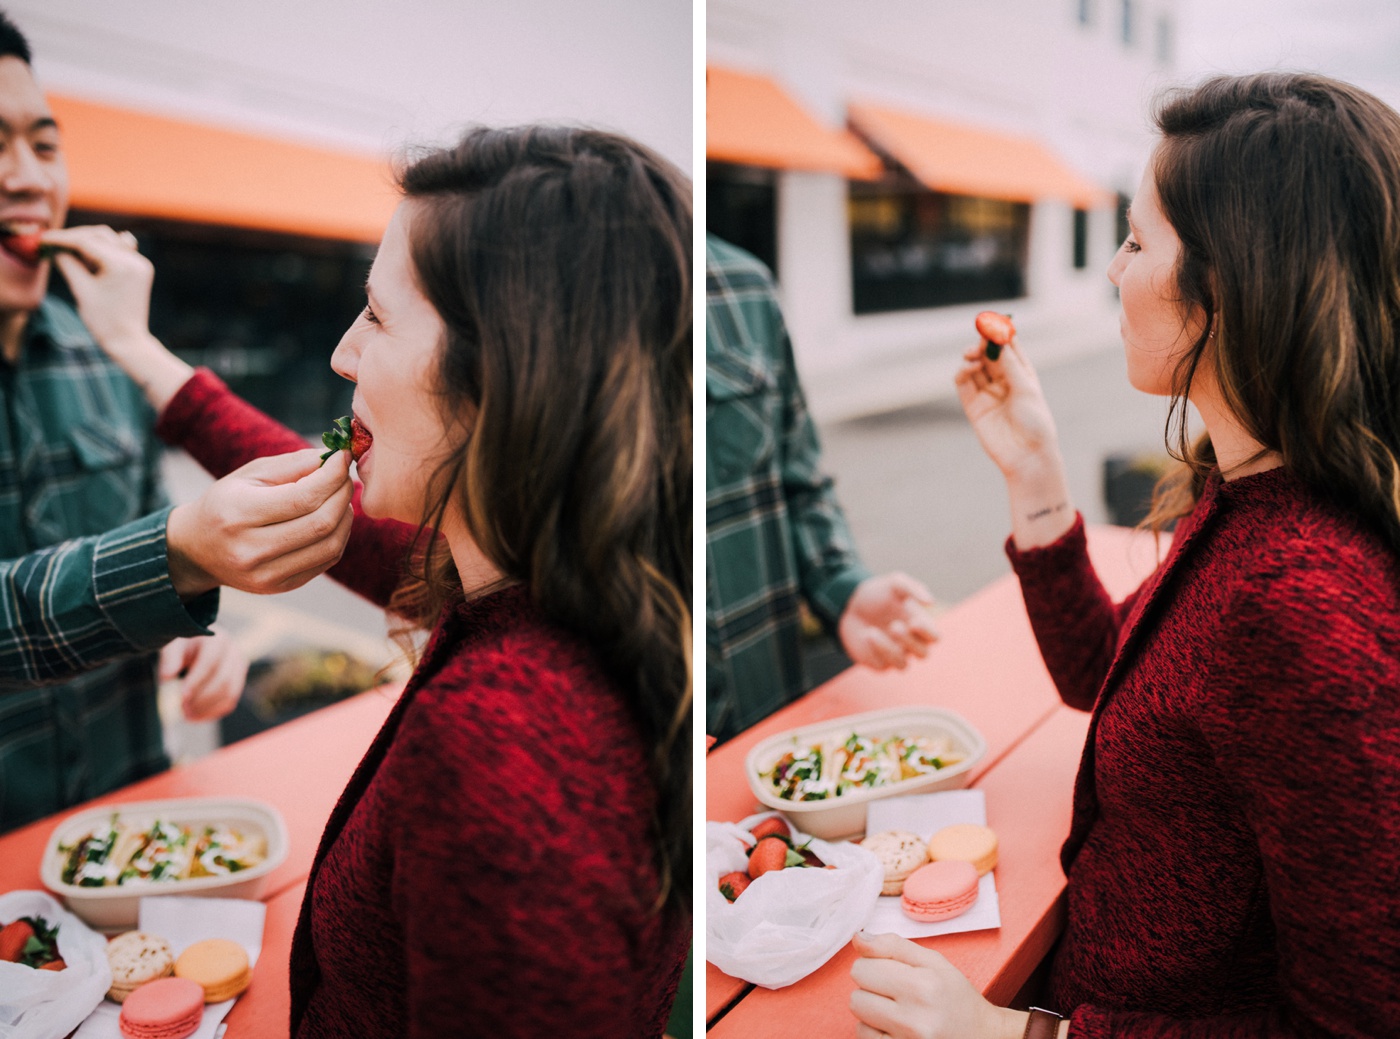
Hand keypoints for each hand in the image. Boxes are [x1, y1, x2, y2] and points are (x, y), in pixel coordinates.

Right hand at [46, 226, 193, 410]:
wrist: (128, 341)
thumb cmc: (103, 320)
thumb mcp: (81, 290)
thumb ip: (68, 263)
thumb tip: (56, 247)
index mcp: (122, 265)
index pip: (87, 242)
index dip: (62, 239)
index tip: (43, 239)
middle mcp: (135, 260)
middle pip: (100, 235)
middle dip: (75, 237)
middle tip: (52, 243)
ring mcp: (140, 263)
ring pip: (109, 240)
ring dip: (87, 242)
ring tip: (68, 252)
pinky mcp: (140, 269)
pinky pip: (119, 250)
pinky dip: (102, 249)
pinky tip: (87, 254)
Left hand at [159, 628, 248, 722]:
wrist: (196, 645)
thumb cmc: (182, 645)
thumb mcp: (173, 647)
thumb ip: (170, 659)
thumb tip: (166, 677)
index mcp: (217, 640)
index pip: (210, 663)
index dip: (196, 681)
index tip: (181, 696)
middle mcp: (233, 653)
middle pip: (224, 681)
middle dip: (202, 699)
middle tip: (182, 709)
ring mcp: (239, 668)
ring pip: (229, 694)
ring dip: (207, 708)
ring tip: (187, 715)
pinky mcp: (238, 682)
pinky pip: (230, 702)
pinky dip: (212, 713)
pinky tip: (196, 717)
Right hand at [166, 448, 352, 597]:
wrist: (197, 549)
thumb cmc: (228, 503)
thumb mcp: (250, 474)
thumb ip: (294, 464)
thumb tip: (336, 458)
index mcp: (238, 513)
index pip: (303, 497)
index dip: (332, 476)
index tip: (343, 457)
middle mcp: (251, 549)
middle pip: (321, 522)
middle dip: (342, 494)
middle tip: (345, 477)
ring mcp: (266, 574)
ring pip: (330, 545)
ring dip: (346, 517)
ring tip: (340, 498)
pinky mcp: (281, 586)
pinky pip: (327, 561)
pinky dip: (339, 536)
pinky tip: (333, 520)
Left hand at [838, 573, 937, 669]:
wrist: (850, 603)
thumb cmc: (879, 593)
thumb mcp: (894, 583)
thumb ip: (913, 588)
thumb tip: (931, 602)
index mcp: (920, 625)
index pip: (934, 637)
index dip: (927, 632)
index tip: (913, 620)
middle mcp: (911, 643)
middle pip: (923, 654)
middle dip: (909, 642)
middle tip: (894, 626)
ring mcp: (895, 654)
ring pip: (903, 665)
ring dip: (890, 650)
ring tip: (872, 632)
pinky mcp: (879, 662)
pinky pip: (882, 665)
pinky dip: (875, 651)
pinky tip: (866, 635)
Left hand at [849, 931, 1024, 1038]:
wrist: (984, 1037)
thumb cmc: (957, 998)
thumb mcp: (934, 962)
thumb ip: (893, 945)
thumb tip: (857, 937)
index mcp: (923, 986)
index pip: (862, 969)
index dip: (873, 966)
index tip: (891, 972)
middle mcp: (914, 1019)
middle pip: (856, 997)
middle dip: (871, 991)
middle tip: (896, 993)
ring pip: (858, 1021)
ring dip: (872, 1014)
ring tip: (898, 1012)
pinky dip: (876, 1032)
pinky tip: (897, 1028)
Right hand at [953, 336, 1060, 480]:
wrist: (1026, 456)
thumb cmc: (1035, 423)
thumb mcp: (1026, 389)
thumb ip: (1009, 365)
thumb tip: (997, 341)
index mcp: (1022, 374)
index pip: (1008, 348)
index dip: (1000, 334)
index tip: (993, 323)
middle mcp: (1003, 382)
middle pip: (988, 355)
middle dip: (982, 344)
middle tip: (979, 341)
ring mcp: (987, 393)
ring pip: (974, 367)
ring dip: (971, 357)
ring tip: (971, 356)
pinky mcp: (973, 406)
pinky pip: (963, 383)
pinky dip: (962, 372)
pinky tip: (967, 368)